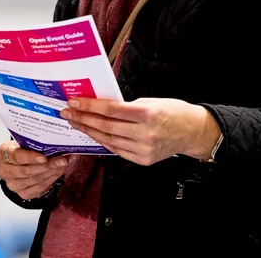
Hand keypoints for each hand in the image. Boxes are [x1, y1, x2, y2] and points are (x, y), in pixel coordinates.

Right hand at [0, 140, 68, 199]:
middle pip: (27, 170)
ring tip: (65, 163)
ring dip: (53, 171)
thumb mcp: (23, 142)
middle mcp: (4, 171)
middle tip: (63, 159)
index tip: (44, 157)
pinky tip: (60, 171)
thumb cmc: (22, 149)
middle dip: (48, 165)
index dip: (30, 157)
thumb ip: (34, 143)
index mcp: (2, 153)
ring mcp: (13, 185)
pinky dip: (52, 179)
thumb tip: (55, 141)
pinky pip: (40, 188)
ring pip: (35, 180)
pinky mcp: (22, 194)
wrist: (19, 162)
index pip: (16, 156)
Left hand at [60, 97, 220, 165]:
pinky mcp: (143, 160)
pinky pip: (118, 150)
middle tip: (67, 113)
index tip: (74, 102)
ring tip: (76, 123)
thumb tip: (101, 107)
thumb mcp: (150, 101)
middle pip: (106, 127)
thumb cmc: (172, 111)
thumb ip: (127, 106)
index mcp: (147, 114)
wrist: (193, 132)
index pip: (111, 110)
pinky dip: (103, 142)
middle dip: (83, 119)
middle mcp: (145, 134)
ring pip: (109, 140)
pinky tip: (93, 135)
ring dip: (89, 131)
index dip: (90, 106)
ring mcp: (144, 149)